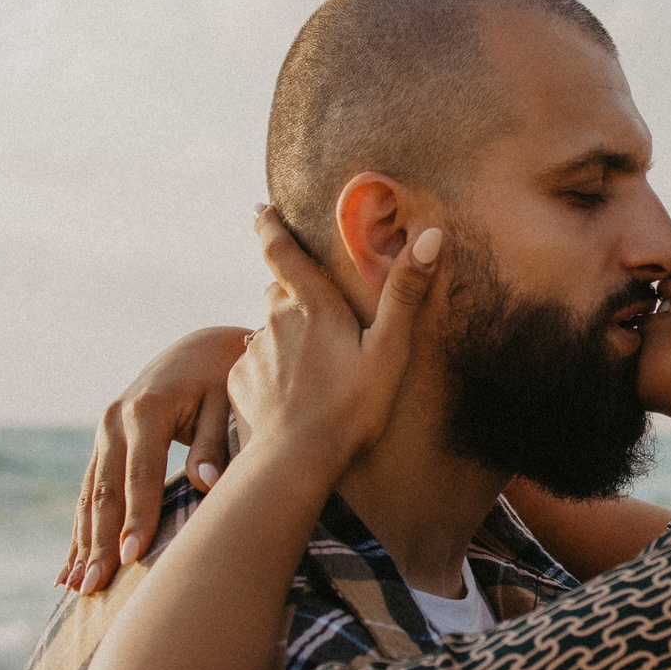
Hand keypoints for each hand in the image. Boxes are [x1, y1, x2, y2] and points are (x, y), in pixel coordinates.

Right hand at [60, 326, 248, 592]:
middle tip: (95, 584)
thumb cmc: (224, 380)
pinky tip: (68, 567)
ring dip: (83, 542)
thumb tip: (208, 481)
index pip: (141, 474)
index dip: (137, 517)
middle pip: (106, 490)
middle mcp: (116, 419)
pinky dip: (79, 530)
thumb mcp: (226, 402)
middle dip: (100, 541)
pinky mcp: (103, 444)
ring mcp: (104, 431)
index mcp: (148, 409)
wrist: (202, 349)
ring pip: (90, 495)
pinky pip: (87, 492)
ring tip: (78, 585)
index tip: (133, 557)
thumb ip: (214, 442)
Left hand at [227, 208, 440, 473]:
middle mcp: (275, 320)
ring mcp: (254, 351)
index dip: (270, 227)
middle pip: (278, 293)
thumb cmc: (352, 406)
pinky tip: (290, 395)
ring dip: (283, 337)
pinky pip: (254, 365)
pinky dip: (269, 371)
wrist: (298, 459)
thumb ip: (405, 293)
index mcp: (313, 305)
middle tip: (316, 312)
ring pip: (267, 331)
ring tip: (309, 367)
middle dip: (291, 294)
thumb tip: (430, 235)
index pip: (282, 252)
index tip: (259, 211)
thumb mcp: (390, 349)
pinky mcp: (240, 381)